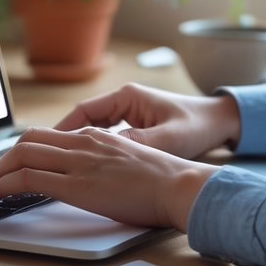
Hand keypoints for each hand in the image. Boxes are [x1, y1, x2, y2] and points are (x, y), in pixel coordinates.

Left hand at [0, 126, 218, 228]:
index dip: (22, 149)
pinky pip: (29, 178)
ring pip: (22, 155)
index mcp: (97, 137)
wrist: (180, 186)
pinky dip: (5, 184)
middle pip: (28, 140)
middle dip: (1, 160)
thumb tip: (92, 182)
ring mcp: (79, 161)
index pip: (47, 135)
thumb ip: (106, 166)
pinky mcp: (77, 184)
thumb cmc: (165, 182)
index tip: (10, 166)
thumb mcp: (130, 164)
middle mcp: (84, 142)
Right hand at [54, 82, 241, 158]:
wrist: (220, 123)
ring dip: (78, 146)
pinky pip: (106, 137)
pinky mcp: (135, 126)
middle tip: (44, 161)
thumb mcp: (167, 138)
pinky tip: (87, 168)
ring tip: (61, 167)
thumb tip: (104, 152)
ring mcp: (129, 113)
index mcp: (127, 97)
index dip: (61, 130)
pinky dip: (94, 151)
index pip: (83, 111)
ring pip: (92, 130)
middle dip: (63, 140)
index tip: (46, 148)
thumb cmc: (197, 126)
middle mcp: (124, 101)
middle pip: (82, 120)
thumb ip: (136, 144)